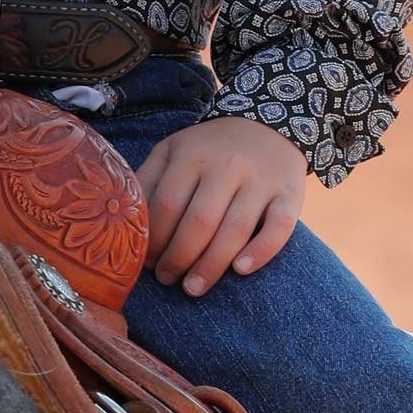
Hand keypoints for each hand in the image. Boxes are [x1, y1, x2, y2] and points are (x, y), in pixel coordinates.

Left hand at [137, 116, 306, 295]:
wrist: (268, 124)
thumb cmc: (210, 148)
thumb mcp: (174, 149)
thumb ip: (148, 178)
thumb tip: (122, 219)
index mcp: (191, 153)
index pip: (167, 204)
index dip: (154, 240)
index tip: (146, 263)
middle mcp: (227, 165)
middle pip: (199, 221)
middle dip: (179, 258)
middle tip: (168, 280)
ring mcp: (261, 179)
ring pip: (235, 229)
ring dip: (212, 265)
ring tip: (193, 288)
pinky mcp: (290, 193)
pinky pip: (279, 228)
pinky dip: (261, 252)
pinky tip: (241, 271)